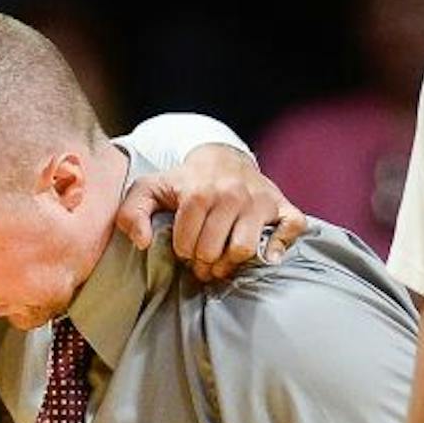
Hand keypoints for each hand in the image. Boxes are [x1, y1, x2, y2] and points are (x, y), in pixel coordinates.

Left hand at [117, 145, 306, 281]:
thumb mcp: (147, 190)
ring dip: (230, 262)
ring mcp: (260, 200)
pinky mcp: (283, 205)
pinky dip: (278, 246)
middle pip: (214, 251)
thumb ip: (132, 213)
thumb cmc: (181, 182)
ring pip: (244, 248)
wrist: (221, 160)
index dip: (182, 252)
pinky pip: (291, 229)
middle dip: (203, 261)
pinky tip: (263, 255)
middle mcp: (232, 194)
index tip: (182, 247)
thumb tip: (142, 242)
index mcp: (199, 192)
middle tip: (201, 258)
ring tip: (221, 259)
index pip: (188, 244)